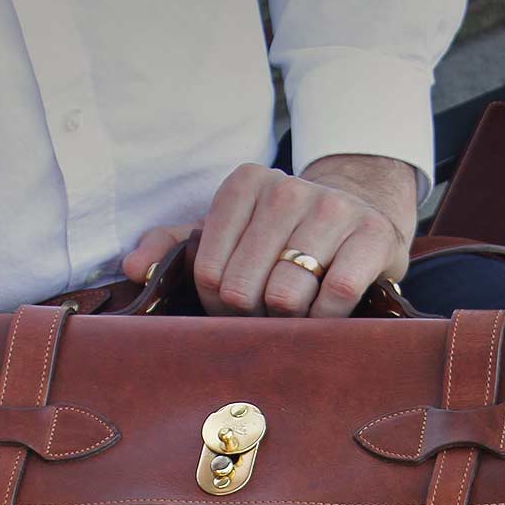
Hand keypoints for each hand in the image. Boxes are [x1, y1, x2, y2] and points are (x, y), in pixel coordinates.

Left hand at [123, 153, 416, 317]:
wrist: (362, 215)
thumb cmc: (281, 238)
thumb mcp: (226, 235)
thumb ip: (173, 248)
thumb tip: (132, 269)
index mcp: (245, 185)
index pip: (209, 273)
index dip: (219, 303)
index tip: (237, 300)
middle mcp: (287, 189)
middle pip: (243, 290)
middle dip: (253, 314)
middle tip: (268, 309)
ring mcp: (334, 210)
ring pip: (285, 297)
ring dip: (290, 319)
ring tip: (298, 307)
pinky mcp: (372, 237)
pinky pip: (335, 297)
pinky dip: (327, 318)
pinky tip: (328, 309)